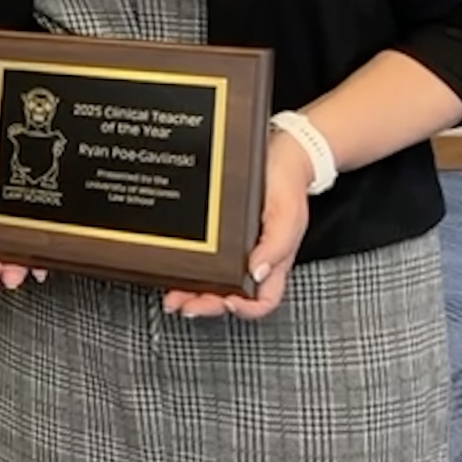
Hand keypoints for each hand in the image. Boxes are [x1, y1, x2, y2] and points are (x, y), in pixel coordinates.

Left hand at [164, 128, 311, 319]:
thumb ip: (276, 247)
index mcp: (273, 261)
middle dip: (205, 303)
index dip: (245, 309)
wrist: (280, 153)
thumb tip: (256, 273)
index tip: (226, 302)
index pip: (262, 300)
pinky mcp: (220, 232)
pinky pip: (204, 255)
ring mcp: (235, 247)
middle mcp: (252, 258)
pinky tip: (174, 266)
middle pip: (230, 295)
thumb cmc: (287, 185)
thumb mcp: (288, 216)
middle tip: (182, 304)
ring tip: (172, 294)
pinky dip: (189, 265)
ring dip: (192, 290)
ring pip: (213, 279)